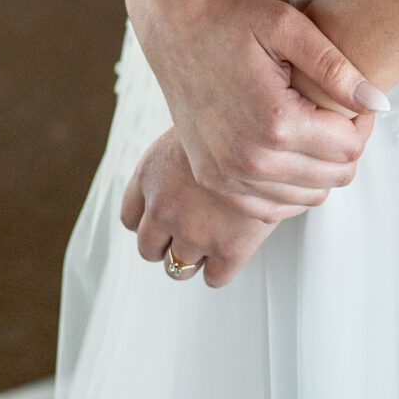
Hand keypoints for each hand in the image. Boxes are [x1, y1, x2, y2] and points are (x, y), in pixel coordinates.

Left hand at [122, 129, 278, 288]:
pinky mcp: (229, 248)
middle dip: (166, 244)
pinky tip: (232, 248)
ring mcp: (194, 230)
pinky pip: (214, 278)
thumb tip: (176, 184)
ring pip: (178, 269)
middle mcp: (163, 206)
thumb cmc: (234, 120)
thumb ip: (172, 165)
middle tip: (188, 232)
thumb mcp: (187, 131)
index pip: (130, 218)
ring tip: (212, 240)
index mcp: (149, 175)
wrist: (268, 126)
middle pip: (148, 249)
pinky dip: (220, 269)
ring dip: (192, 258)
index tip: (164, 219)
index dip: (148, 221)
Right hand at [134, 0, 386, 209]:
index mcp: (274, 122)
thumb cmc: (230, 17)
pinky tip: (291, 152)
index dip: (363, 122)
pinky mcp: (213, 179)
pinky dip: (291, 188)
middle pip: (333, 178)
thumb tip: (379, 103)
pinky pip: (270, 208)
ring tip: (313, 126)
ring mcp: (227, 175)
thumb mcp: (288, 26)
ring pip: (307, 198)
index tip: (354, 98)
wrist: (173, 23)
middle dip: (346, 146)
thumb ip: (336, 68)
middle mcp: (249, 160)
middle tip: (338, 111)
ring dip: (321, 169)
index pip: (349, 148)